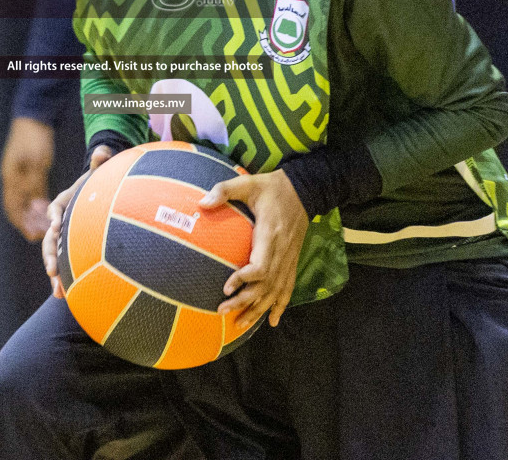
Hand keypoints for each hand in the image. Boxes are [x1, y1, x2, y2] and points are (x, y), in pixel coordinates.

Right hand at [1, 117, 54, 240]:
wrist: (33, 117)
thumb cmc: (36, 139)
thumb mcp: (37, 164)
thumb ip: (35, 185)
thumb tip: (37, 208)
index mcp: (11, 179)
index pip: (14, 209)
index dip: (23, 224)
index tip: (35, 236)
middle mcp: (11, 178)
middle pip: (17, 207)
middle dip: (28, 221)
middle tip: (41, 233)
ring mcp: (16, 173)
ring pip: (22, 199)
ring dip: (31, 212)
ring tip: (44, 222)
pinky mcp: (23, 168)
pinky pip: (26, 190)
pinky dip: (34, 200)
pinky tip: (44, 204)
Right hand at [43, 144, 115, 295]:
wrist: (99, 197)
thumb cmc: (100, 185)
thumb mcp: (100, 173)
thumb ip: (101, 163)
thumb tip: (102, 150)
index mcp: (64, 203)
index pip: (55, 208)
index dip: (54, 216)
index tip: (56, 225)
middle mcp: (60, 222)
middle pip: (50, 239)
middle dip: (50, 254)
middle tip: (52, 268)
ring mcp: (64, 238)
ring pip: (54, 256)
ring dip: (54, 273)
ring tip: (57, 290)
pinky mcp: (71, 250)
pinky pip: (65, 266)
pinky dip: (63, 280)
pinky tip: (64, 296)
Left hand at [200, 170, 307, 330]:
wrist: (306, 190)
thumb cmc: (273, 187)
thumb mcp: (248, 183)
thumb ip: (224, 190)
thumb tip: (201, 202)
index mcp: (270, 234)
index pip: (260, 266)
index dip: (244, 280)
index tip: (226, 287)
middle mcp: (282, 251)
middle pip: (266, 285)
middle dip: (245, 302)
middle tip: (222, 311)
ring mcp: (289, 258)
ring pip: (276, 291)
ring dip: (259, 310)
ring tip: (240, 324)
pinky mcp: (293, 261)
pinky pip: (288, 288)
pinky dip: (281, 306)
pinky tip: (272, 321)